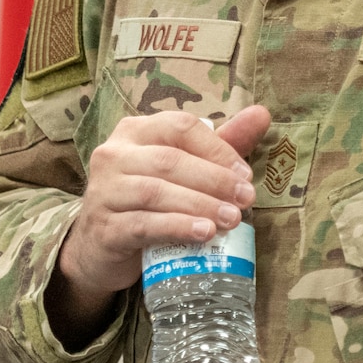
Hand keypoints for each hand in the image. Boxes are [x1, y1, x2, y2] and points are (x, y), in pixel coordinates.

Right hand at [46, 106, 270, 344]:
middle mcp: (113, 155)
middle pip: (169, 160)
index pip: (180, 127)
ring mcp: (104, 192)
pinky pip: (143, 224)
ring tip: (231, 220)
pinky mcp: (104, 228)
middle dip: (214, 180)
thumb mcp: (182, 168)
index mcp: (135, 131)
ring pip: (155, 192)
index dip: (217, 149)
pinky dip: (176, 227)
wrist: (101, 248)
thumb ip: (220, 143)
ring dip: (199, 204)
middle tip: (246, 200)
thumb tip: (262, 114)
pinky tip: (202, 234)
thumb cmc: (147, 201)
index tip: (246, 175)